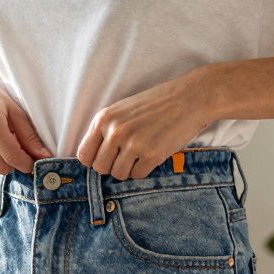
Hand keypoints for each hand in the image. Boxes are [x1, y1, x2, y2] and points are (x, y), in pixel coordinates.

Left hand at [76, 70, 212, 179]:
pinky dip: (144, 170)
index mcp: (104, 119)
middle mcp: (115, 131)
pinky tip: (152, 155)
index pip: (84, 154)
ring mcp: (133, 144)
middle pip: (100, 168)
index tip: (106, 158)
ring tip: (140, 155)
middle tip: (126, 157)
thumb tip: (92, 159)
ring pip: (118, 174)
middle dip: (112, 167)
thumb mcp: (122, 110)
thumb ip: (106, 130)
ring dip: (128, 169)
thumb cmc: (155, 105)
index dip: (94, 160)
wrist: (189, 98)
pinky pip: (137, 175)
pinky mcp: (152, 155)